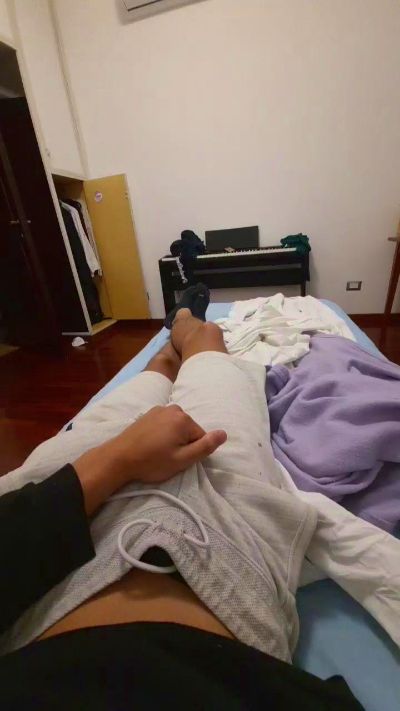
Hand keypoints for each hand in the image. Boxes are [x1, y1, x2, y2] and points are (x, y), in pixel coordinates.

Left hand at [109, 404, 226, 483]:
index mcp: (184, 419)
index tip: (176, 459)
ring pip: (176, 427)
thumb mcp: (182, 460)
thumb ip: (205, 446)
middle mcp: (173, 408)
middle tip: (166, 457)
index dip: (191, 451)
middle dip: (182, 443)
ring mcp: (159, 409)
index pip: (201, 437)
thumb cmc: (152, 462)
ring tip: (157, 452)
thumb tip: (224, 434)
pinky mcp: (148, 413)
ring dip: (172, 439)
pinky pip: (165, 424)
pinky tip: (151, 444)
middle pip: (189, 430)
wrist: (119, 457)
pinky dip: (162, 434)